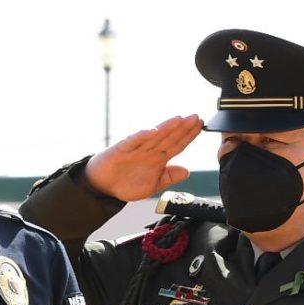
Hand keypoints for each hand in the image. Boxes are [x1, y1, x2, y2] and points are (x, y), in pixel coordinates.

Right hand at [83, 115, 201, 201]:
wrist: (102, 186)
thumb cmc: (126, 184)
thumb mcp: (152, 185)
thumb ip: (169, 177)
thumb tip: (187, 171)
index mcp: (159, 158)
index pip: (178, 144)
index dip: (189, 136)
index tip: (201, 126)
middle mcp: (150, 150)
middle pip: (169, 137)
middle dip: (183, 128)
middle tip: (196, 117)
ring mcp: (137, 148)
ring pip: (155, 136)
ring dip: (167, 128)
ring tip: (180, 119)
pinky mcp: (122, 149)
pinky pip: (134, 141)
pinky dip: (143, 135)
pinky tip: (153, 131)